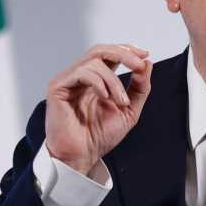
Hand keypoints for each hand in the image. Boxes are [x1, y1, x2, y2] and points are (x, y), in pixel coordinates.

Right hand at [45, 44, 151, 178]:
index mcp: (95, 80)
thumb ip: (139, 88)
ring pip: (94, 61)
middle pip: (100, 50)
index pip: (109, 54)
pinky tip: (105, 98)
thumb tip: (147, 63)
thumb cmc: (99, 136)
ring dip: (114, 80)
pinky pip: (82, 72)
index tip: (144, 55)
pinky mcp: (58, 87)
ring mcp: (68, 80)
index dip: (126, 50)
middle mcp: (80, 77)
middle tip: (139, 65)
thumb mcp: (129, 110)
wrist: (82, 155)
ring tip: (122, 101)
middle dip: (123, 54)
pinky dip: (99, 82)